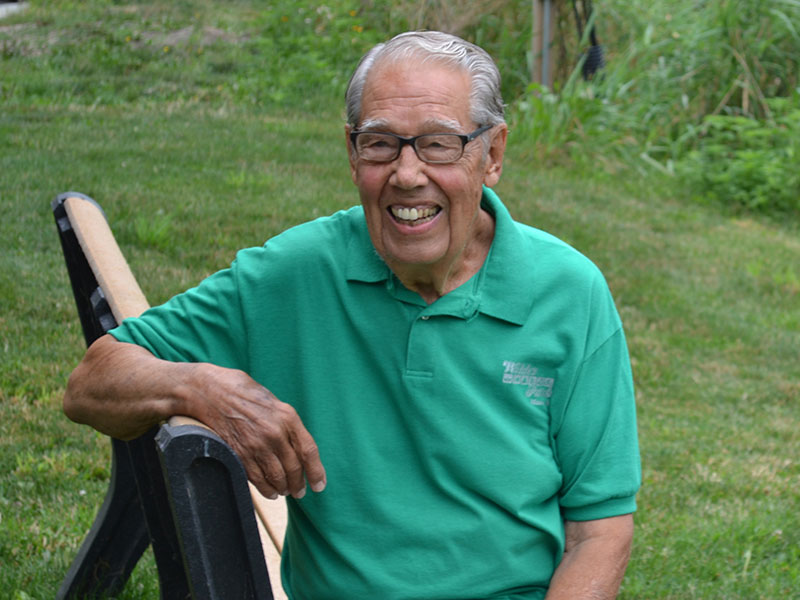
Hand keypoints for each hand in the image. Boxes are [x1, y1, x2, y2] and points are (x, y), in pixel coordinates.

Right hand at [193, 364, 326, 499]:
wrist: (212, 392)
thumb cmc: (245, 395)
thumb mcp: (275, 403)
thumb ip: (288, 424)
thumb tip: (299, 449)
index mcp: (288, 417)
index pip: (308, 450)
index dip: (316, 472)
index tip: (319, 485)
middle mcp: (275, 432)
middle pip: (294, 468)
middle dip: (298, 484)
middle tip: (300, 491)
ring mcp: (256, 445)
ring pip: (277, 477)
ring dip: (283, 488)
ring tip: (285, 491)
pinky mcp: (240, 454)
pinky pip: (258, 479)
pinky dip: (267, 489)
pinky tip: (271, 492)